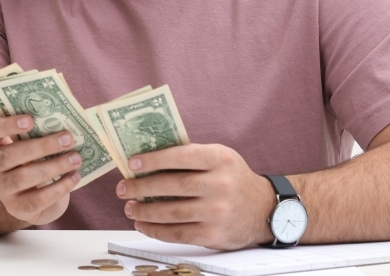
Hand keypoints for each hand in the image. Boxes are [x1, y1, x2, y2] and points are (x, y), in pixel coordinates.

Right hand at [0, 114, 81, 225]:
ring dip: (54, 166)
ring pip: (23, 177)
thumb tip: (66, 122)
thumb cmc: (36, 161)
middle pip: (9, 155)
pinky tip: (74, 177)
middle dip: (42, 146)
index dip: (7, 124)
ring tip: (76, 159)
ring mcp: (2, 189)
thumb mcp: (33, 145)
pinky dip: (59, 187)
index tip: (30, 120)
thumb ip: (40, 132)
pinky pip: (37, 199)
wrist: (37, 198)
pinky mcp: (16, 208)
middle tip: (67, 139)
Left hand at [116, 144, 276, 249]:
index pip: (180, 156)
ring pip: (171, 212)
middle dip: (141, 187)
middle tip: (123, 188)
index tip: (132, 163)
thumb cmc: (233, 178)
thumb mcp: (220, 157)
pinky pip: (177, 234)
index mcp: (220, 159)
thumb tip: (147, 160)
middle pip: (172, 186)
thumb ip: (190, 156)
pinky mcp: (214, 234)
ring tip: (130, 207)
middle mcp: (220, 185)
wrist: (266, 209)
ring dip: (144, 211)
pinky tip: (143, 224)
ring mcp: (217, 211)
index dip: (153, 160)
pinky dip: (155, 230)